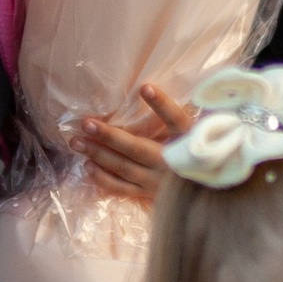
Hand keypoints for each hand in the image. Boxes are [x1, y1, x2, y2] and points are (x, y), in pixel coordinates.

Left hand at [77, 76, 192, 201]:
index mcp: (187, 141)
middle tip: (86, 124)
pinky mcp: (148, 194)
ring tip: (76, 142)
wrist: (206, 194)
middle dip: (110, 136)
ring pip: (124, 167)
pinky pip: (122, 188)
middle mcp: (171, 163)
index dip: (162, 104)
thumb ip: (177, 117)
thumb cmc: (197, 153)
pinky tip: (88, 166)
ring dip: (98, 154)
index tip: (144, 87)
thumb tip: (149, 89)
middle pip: (138, 148)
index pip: (176, 120)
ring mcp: (157, 181)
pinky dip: (103, 178)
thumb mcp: (193, 132)